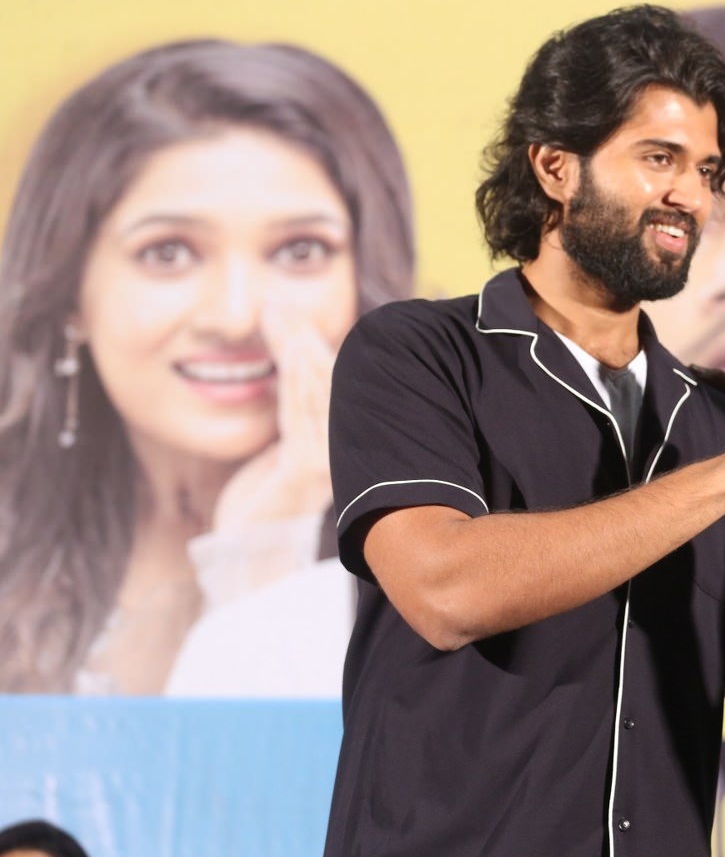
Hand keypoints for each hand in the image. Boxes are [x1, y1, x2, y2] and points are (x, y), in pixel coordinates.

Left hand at [212, 306, 335, 531]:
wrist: (249, 554)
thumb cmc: (261, 502)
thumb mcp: (278, 448)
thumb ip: (292, 413)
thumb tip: (288, 364)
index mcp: (339, 444)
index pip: (338, 385)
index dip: (319, 346)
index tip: (296, 313)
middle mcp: (343, 449)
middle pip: (333, 379)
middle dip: (307, 337)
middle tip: (284, 303)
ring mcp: (328, 459)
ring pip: (319, 388)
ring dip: (299, 346)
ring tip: (281, 314)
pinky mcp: (306, 468)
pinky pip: (302, 410)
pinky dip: (294, 375)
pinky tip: (288, 350)